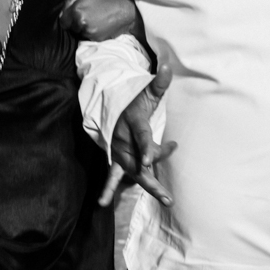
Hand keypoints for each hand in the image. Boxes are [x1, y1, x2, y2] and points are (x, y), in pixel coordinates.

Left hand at [61, 0, 142, 41]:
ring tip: (94, 20)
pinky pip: (88, 37)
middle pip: (71, 28)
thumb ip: (71, 1)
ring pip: (79, 33)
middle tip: (87, 16)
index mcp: (76, 10)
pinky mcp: (96, 38)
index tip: (72, 17)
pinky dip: (91, 33)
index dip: (67, 19)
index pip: (63, 21)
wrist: (125, 8)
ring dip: (83, 28)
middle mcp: (81, 22)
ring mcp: (89, 32)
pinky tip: (99, 25)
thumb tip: (62, 12)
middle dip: (75, 24)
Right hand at [99, 65, 175, 206]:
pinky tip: (101, 203)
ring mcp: (120, 152)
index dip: (147, 148)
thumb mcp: (146, 91)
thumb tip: (168, 66)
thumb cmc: (134, 102)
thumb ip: (159, 82)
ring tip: (162, 201)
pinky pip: (112, 176)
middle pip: (140, 162)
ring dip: (148, 187)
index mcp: (134, 124)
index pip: (141, 137)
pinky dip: (107, 189)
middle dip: (151, 180)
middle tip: (167, 196)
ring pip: (133, 173)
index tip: (148, 160)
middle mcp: (125, 141)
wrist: (110, 108)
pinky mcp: (116, 160)